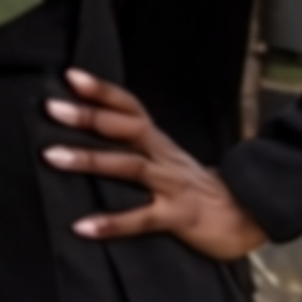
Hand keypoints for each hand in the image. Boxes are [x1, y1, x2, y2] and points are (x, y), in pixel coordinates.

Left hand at [47, 67, 267, 258]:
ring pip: (130, 167)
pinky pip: (142, 218)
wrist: (250, 219)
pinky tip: (82, 226)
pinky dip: (112, 222)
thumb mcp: (167, 162)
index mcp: (160, 144)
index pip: (131, 109)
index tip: (71, 75)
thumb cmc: (197, 190)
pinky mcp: (179, 217)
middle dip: (90, 116)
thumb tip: (85, 134)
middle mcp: (165, 158)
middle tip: (51, 107)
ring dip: (90, 160)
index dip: (103, 91)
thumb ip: (134, 148)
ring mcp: (173, 186)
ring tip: (52, 157)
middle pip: (128, 129)